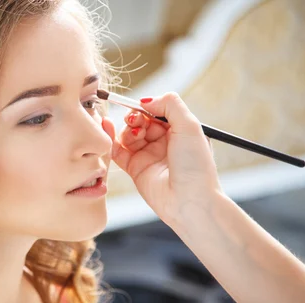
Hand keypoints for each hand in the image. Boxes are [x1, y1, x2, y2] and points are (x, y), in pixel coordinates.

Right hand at [102, 92, 223, 224]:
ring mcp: (148, 156)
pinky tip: (109, 132)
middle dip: (136, 117)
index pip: (157, 112)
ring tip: (134, 133)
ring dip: (127, 129)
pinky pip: (118, 151)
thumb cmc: (195, 166)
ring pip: (128, 134)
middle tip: (136, 121)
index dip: (147, 107)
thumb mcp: (190, 126)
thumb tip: (145, 100)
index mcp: (179, 132)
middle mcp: (163, 143)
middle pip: (140, 121)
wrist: (189, 200)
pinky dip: (111, 141)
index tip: (141, 107)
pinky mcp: (134, 169)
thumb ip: (169, 104)